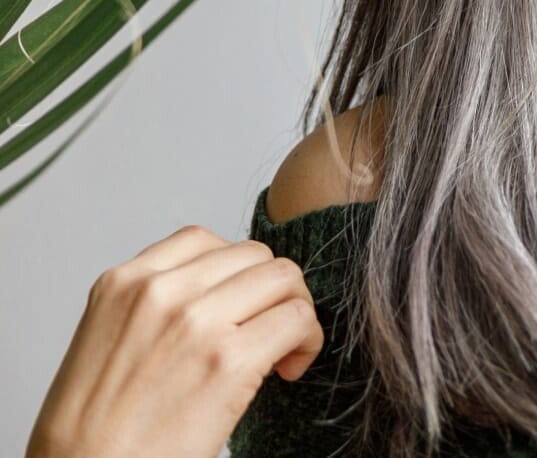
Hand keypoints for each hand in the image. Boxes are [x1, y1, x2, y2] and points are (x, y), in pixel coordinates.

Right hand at [26, 223, 323, 457]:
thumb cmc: (96, 428)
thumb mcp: (110, 340)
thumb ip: (156, 304)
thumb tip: (221, 290)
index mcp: (122, 283)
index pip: (204, 239)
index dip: (234, 271)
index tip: (238, 304)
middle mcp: (159, 292)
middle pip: (253, 254)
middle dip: (270, 290)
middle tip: (267, 330)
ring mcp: (196, 321)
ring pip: (284, 277)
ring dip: (294, 310)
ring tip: (280, 350)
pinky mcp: (230, 360)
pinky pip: (298, 319)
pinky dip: (307, 340)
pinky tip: (289, 369)